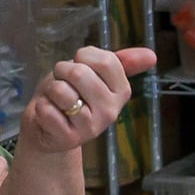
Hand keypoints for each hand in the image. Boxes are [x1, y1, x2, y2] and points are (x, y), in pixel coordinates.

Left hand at [20, 45, 158, 151]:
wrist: (49, 128)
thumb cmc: (72, 94)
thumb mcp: (95, 74)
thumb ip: (121, 62)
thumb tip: (152, 55)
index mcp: (121, 92)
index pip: (105, 60)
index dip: (84, 56)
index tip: (80, 64)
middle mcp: (111, 111)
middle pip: (79, 72)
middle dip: (62, 70)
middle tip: (63, 81)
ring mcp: (91, 127)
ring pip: (61, 90)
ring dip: (50, 89)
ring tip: (56, 99)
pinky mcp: (69, 139)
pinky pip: (47, 109)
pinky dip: (41, 107)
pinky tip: (50, 114)